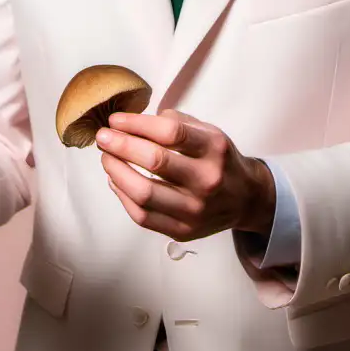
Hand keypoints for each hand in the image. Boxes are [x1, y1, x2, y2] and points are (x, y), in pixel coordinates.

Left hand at [95, 107, 275, 241]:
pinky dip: (122, 195)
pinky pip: (142, 216)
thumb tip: (132, 122)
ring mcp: (195, 209)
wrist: (246, 199)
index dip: (136, 124)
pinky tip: (115, 180)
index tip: (115, 120)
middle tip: (103, 137)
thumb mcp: (208, 131)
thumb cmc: (219, 160)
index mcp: (214, 149)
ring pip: (144, 193)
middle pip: (155, 161)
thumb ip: (175, 122)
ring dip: (116, 172)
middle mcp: (207, 180)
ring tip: (106, 158)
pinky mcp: (183, 230)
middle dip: (120, 145)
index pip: (170, 132)